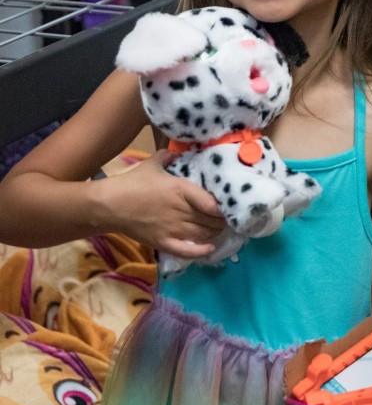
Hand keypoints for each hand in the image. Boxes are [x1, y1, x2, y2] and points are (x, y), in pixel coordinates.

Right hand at [98, 149, 224, 257]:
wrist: (109, 205)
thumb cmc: (131, 182)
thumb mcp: (151, 164)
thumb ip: (167, 157)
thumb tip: (175, 152)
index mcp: (180, 189)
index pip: (212, 203)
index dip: (224, 207)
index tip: (229, 205)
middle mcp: (181, 210)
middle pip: (211, 221)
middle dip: (222, 220)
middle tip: (227, 217)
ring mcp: (172, 229)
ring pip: (203, 235)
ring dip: (215, 233)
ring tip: (220, 229)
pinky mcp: (163, 243)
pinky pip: (187, 252)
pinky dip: (201, 252)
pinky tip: (209, 249)